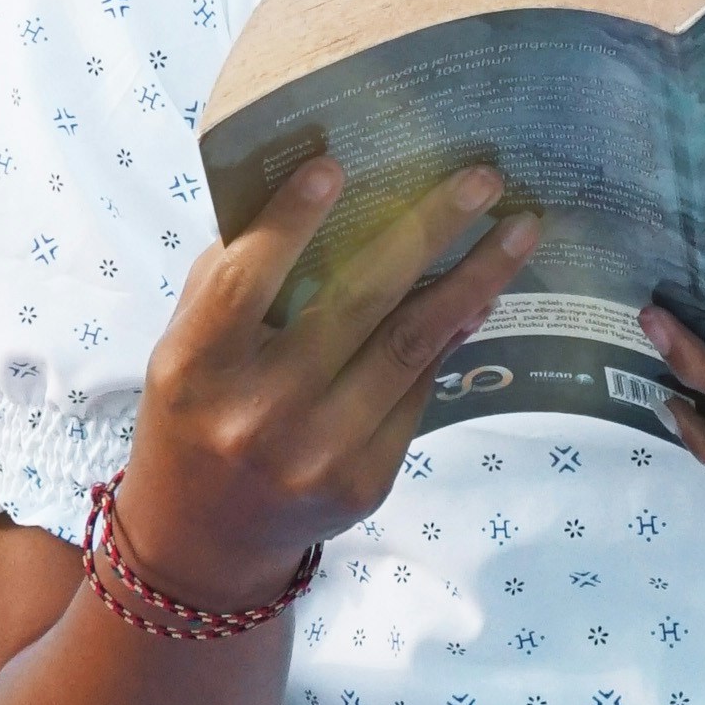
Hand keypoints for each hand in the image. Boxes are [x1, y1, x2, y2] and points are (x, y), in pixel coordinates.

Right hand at [110, 154, 541, 610]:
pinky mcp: (364, 482)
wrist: (202, 542)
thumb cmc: (196, 413)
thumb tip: (325, 195)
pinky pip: (417, 391)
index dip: (288, 222)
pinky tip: (478, 296)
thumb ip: (235, 278)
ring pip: (410, 347)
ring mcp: (318, 455)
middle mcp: (258, 415)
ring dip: (474, 281)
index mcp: (197, 369)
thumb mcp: (186, 346)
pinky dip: (449, 337)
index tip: (336, 163)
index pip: (245, 282)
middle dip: (428, 231)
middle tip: (482, 177)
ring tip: (519, 230)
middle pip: (358, 304)